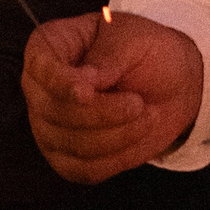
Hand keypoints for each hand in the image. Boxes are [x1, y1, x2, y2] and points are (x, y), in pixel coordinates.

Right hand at [22, 10, 203, 182]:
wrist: (170, 83)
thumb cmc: (146, 52)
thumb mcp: (134, 40)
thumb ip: (107, 57)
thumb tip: (82, 83)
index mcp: (49, 46)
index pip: (39, 67)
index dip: (59, 83)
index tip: (87, 93)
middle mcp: (39, 88)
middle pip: (54, 111)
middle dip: (102, 113)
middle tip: (138, 103)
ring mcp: (48, 126)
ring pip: (72, 144)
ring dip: (117, 135)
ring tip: (146, 116)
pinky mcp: (66, 158)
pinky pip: (84, 169)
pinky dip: (117, 157)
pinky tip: (137, 136)